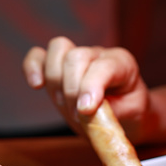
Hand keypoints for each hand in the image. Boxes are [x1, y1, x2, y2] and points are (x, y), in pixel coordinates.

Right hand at [23, 37, 149, 142]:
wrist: (126, 114)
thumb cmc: (130, 113)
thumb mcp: (132, 116)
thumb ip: (112, 112)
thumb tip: (87, 112)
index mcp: (122, 63)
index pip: (104, 66)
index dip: (91, 86)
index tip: (85, 110)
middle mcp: (99, 54)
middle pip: (77, 57)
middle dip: (73, 90)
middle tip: (79, 115)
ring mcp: (78, 57)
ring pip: (58, 49)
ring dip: (56, 81)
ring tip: (64, 105)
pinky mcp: (58, 67)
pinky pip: (39, 56)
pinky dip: (32, 67)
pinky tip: (37, 85)